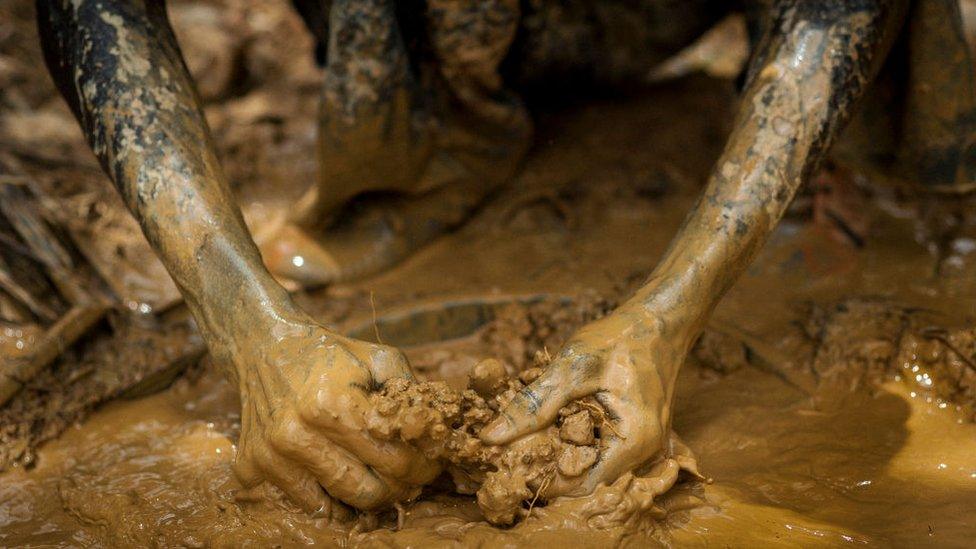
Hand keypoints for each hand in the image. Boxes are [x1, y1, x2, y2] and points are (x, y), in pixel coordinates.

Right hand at [227, 315, 440, 511]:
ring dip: (369, 496)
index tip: (433, 463)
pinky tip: (345, 478)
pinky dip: (331, 499)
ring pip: (340, 503)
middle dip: (400, 487)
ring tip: (383, 478)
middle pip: (370, 490)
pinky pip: (307, 504)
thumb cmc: (330, 353)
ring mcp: (273, 455)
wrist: (263, 345)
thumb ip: (411, 393)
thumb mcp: (379, 358)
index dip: (423, 465)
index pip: (395, 458)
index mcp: (332, 403)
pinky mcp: (254, 466)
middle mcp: (298, 433)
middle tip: (413, 477)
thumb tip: (437, 431)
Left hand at [480, 303, 693, 496]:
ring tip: (529, 437)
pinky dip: (575, 441)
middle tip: (513, 451)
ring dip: (561, 454)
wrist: (657, 321)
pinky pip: (601, 450)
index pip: (581, 485)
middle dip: (549, 467)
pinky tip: (554, 424)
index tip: (511, 465)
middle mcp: (644, 453)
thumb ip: (534, 404)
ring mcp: (642, 445)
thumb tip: (491, 437)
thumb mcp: (571, 366)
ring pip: (592, 465)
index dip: (543, 480)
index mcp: (634, 441)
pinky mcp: (635, 435)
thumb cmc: (619, 339)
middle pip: (587, 479)